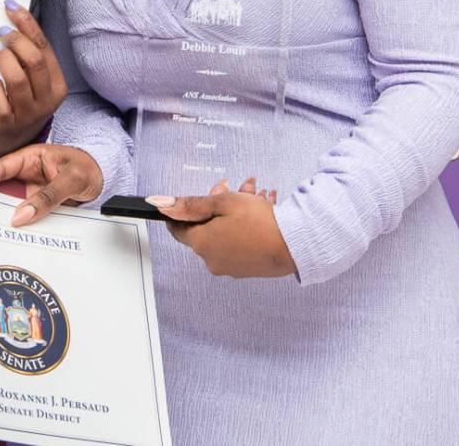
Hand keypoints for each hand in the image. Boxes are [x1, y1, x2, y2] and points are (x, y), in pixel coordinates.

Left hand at [0, 1, 66, 158]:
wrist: (15, 145)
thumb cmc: (21, 103)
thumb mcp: (32, 82)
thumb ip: (26, 58)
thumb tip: (9, 20)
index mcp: (56, 83)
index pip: (44, 46)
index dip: (27, 23)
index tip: (10, 6)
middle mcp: (47, 99)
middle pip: (35, 61)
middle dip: (16, 41)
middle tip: (1, 32)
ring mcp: (29, 114)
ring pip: (18, 81)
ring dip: (4, 62)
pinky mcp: (10, 127)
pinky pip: (1, 106)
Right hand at [0, 143, 102, 227]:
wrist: (104, 179)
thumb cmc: (88, 168)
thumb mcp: (72, 178)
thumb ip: (49, 196)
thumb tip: (20, 216)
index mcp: (29, 158)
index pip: (0, 169)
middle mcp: (25, 176)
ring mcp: (29, 194)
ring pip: (7, 207)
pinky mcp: (37, 209)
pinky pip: (22, 220)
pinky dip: (13, 230)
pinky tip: (4, 239)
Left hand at [145, 178, 295, 278]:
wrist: (295, 244)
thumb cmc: (259, 222)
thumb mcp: (222, 202)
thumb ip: (191, 204)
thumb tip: (162, 205)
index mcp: (201, 243)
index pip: (178, 229)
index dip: (184, 211)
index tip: (194, 200)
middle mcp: (212, 259)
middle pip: (204, 228)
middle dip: (215, 206)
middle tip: (230, 189)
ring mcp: (229, 267)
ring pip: (223, 234)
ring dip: (232, 214)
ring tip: (252, 195)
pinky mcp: (246, 269)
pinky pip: (237, 244)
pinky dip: (243, 228)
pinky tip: (259, 211)